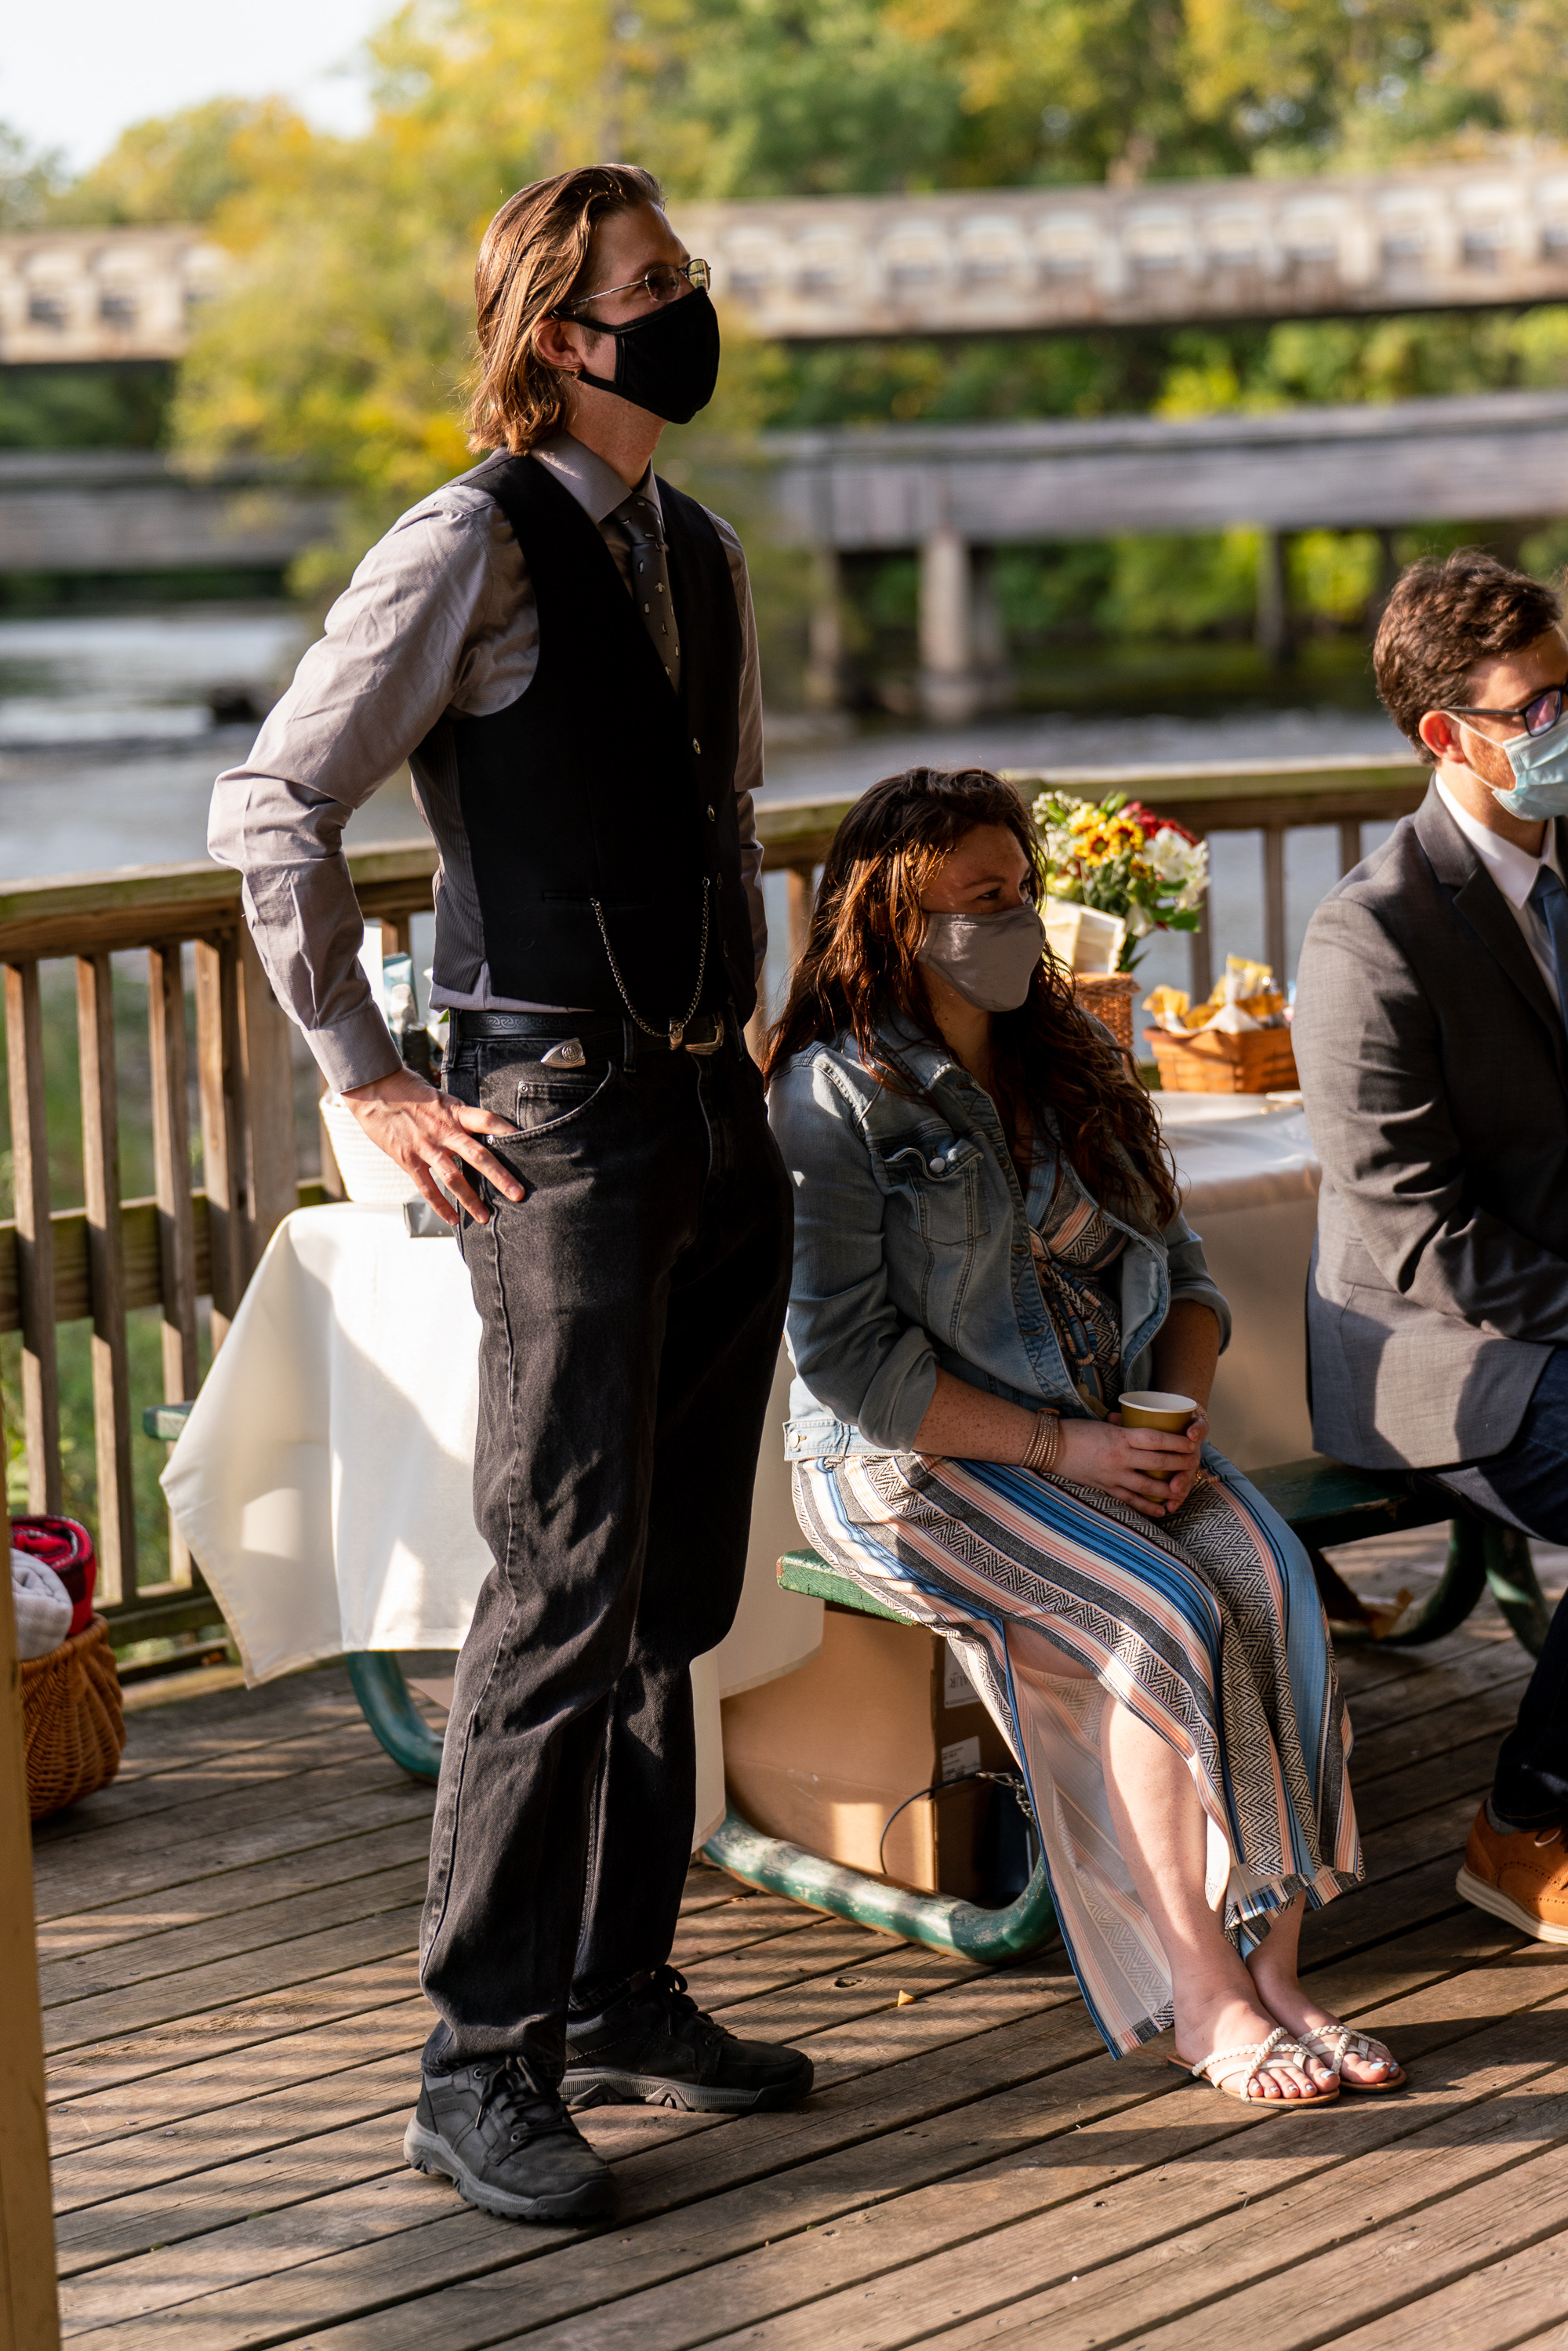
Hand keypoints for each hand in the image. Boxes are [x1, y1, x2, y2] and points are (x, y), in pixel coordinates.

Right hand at [341, 1065, 523, 1227]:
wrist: (374, 1090)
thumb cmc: (409, 1092)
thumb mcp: (440, 1097)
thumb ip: (459, 1115)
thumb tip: (480, 1129)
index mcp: (454, 1112)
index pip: (487, 1120)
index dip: (506, 1130)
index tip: (525, 1142)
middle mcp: (443, 1130)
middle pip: (477, 1155)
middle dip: (500, 1176)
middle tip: (517, 1194)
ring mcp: (425, 1146)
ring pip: (453, 1177)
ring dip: (471, 1199)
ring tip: (486, 1216)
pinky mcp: (408, 1159)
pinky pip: (427, 1187)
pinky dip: (440, 1205)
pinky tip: (453, 1219)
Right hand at [1055, 1409, 1207, 1517]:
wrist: (1050, 1448)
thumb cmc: (1075, 1431)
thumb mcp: (1103, 1424)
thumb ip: (1123, 1427)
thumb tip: (1141, 1424)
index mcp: (1120, 1436)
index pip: (1156, 1438)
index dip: (1176, 1442)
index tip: (1191, 1443)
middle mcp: (1120, 1457)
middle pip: (1157, 1462)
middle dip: (1179, 1464)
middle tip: (1193, 1464)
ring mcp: (1113, 1475)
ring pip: (1148, 1485)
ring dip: (1167, 1488)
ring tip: (1182, 1489)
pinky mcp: (1105, 1488)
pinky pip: (1131, 1500)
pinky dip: (1147, 1506)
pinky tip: (1161, 1510)